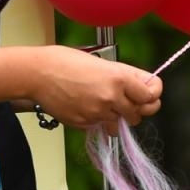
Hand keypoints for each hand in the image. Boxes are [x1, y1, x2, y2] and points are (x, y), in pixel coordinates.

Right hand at [31, 47, 162, 135]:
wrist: (37, 74)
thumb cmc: (65, 62)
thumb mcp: (102, 62)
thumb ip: (126, 76)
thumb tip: (144, 88)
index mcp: (120, 78)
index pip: (152, 96)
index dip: (151, 96)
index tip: (147, 95)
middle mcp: (112, 97)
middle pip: (138, 114)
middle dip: (133, 110)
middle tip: (124, 101)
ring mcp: (98, 113)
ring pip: (119, 124)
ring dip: (115, 117)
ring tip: (101, 103)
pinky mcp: (85, 123)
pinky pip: (99, 126)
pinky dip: (96, 120)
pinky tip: (85, 105)